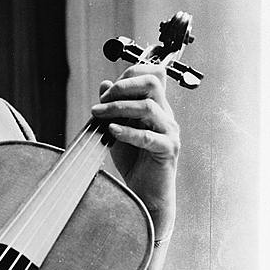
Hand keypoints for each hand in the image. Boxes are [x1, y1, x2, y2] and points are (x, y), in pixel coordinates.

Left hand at [91, 63, 179, 238]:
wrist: (145, 193)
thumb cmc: (134, 162)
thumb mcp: (118, 129)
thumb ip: (113, 108)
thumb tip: (105, 84)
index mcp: (157, 108)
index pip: (152, 75)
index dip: (129, 76)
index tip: (107, 90)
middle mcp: (166, 116)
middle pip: (153, 83)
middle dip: (124, 86)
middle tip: (103, 99)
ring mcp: (169, 132)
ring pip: (149, 107)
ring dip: (119, 108)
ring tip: (99, 115)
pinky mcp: (167, 150)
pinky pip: (148, 136)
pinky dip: (128, 132)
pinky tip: (112, 131)